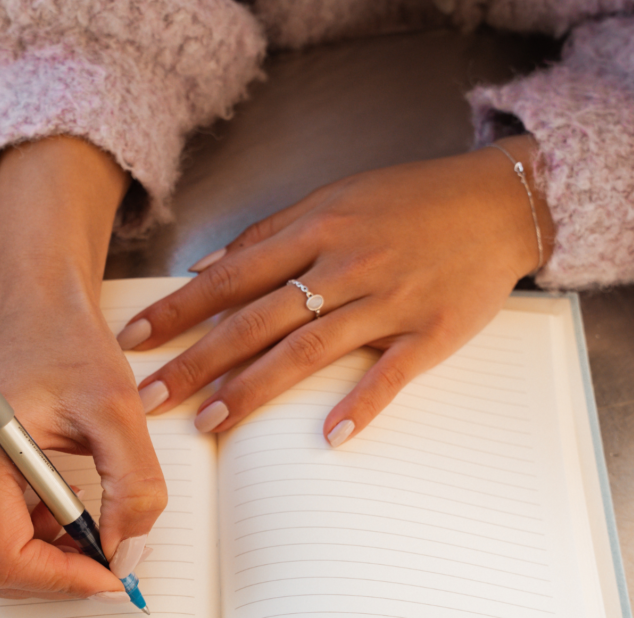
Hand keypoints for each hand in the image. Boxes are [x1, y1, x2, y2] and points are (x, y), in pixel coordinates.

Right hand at [0, 137, 166, 600]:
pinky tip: (54, 500)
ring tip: (79, 514)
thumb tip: (124, 551)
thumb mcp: (119, 408)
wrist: (32, 302)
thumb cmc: (67, 340)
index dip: (64, 580)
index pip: (5, 556)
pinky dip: (16, 533)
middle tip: (101, 552)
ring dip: (33, 554)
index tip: (110, 574)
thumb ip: (134, 487)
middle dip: (50, 572)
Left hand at [118, 135, 553, 446]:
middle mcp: (344, 265)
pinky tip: (328, 436)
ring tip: (210, 423)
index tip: (136, 339)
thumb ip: (270, 233)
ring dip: (255, 389)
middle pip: (257, 320)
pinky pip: (390, 374)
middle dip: (198, 361)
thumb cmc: (408, 199)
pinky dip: (360, 404)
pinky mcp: (431, 332)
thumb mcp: (333, 198)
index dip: (178, 310)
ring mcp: (388, 300)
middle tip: (152, 397)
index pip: (230, 276)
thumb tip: (207, 266)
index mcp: (316, 230)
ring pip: (309, 350)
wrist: (497, 202)